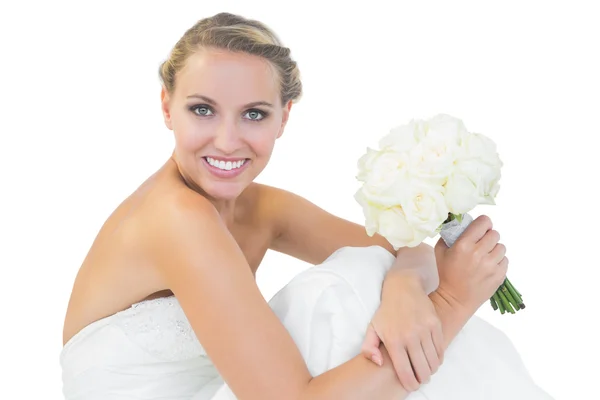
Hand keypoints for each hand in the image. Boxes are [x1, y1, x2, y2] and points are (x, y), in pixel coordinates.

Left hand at [360, 271, 443, 391]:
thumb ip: (369, 348)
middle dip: (422, 379)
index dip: (410, 383)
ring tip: (427, 370)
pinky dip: (438, 358)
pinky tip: (433, 359)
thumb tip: (378, 363)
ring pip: (433, 361)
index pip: (405, 371)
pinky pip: (441, 349)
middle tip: (421, 379)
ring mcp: (424, 330)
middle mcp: (410, 336)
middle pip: (422, 369)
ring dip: (431, 370)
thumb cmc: (386, 312)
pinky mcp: (435, 324)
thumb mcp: (372, 328)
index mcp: (393, 340)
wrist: (403, 288)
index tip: (412, 386)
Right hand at [435, 215, 508, 313]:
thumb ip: (449, 235)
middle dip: (488, 237)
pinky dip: (498, 262)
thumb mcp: (440, 251)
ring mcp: (491, 265)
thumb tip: (459, 224)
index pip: (483, 222)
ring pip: (502, 247)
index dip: (483, 223)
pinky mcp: (499, 275)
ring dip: (494, 250)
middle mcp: (479, 253)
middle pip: (495, 234)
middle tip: (481, 244)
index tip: (480, 229)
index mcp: (464, 245)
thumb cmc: (446, 273)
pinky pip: (505, 260)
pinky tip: (488, 267)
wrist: (455, 299)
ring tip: (485, 257)